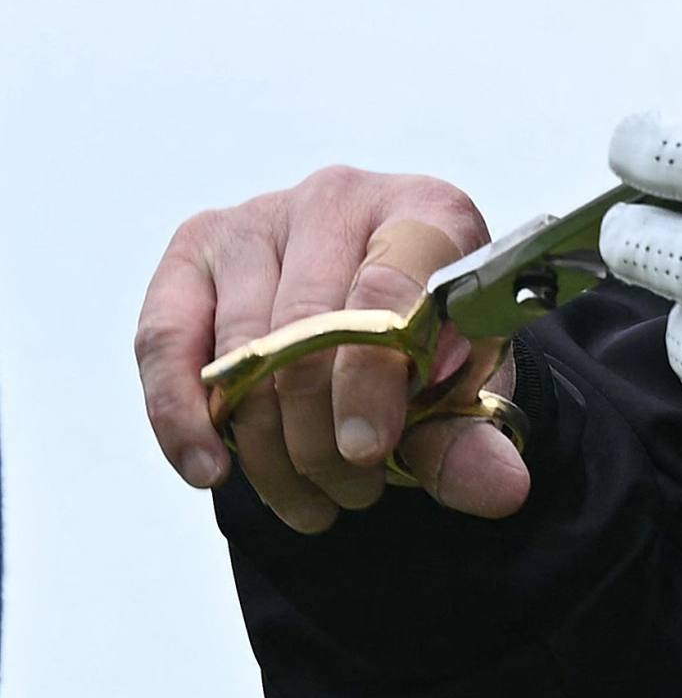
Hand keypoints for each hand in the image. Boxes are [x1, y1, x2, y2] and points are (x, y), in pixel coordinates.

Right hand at [137, 171, 527, 529]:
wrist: (383, 307)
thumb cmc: (430, 335)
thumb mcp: (465, 385)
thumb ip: (473, 437)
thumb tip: (501, 489)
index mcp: (428, 211)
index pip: (387, 290)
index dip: (371, 379)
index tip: (367, 451)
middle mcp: (339, 198)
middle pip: (304, 330)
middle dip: (320, 437)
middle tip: (352, 495)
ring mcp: (258, 218)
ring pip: (239, 350)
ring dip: (266, 448)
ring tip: (310, 500)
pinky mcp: (193, 252)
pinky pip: (165, 340)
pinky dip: (181, 416)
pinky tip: (211, 471)